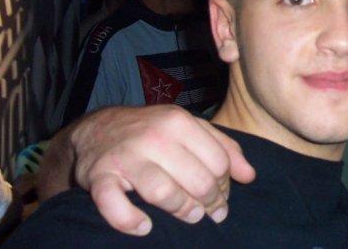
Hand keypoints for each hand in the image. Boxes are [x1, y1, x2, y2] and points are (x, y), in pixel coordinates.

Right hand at [69, 105, 254, 235]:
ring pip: (163, 192)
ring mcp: (125, 157)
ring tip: (191, 216)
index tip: (222, 195)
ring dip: (182, 210)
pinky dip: (129, 220)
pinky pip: (113, 204)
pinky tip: (144, 226)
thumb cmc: (153, 132)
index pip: (218, 161)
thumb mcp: (190, 128)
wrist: (97, 130)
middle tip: (211, 212)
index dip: (225, 184)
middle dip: (210, 201)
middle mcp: (154, 136)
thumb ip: (223, 147)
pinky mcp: (99, 177)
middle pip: (197, 178)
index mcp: (179, 121)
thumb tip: (250, 176)